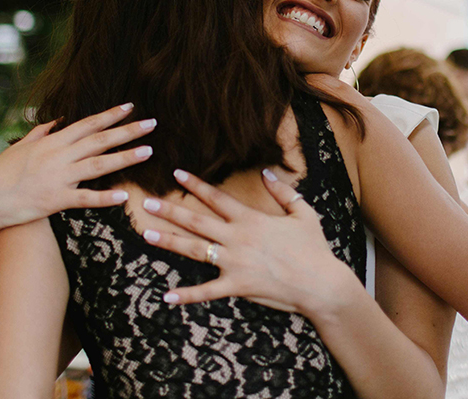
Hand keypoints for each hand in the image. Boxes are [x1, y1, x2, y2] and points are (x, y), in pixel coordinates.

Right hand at [0, 104, 156, 255]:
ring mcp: (58, 178)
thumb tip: (56, 120)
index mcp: (51, 142)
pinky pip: (84, 199)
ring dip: (125, 157)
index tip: (131, 107)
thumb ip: (41, 133)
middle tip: (152, 124)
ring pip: (98, 165)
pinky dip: (104, 198)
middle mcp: (58, 156)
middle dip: (127, 131)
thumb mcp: (21, 148)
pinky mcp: (55, 201)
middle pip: (99, 140)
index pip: (87, 124)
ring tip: (148, 151)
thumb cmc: (1, 173)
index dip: (110, 116)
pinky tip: (124, 196)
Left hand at [141, 168, 355, 317]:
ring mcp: (234, 263)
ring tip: (147, 235)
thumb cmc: (314, 248)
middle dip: (170, 211)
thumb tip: (266, 172)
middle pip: (197, 222)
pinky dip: (186, 295)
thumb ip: (282, 191)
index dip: (196, 185)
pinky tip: (167, 296)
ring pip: (195, 250)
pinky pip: (207, 291)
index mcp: (251, 219)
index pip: (216, 198)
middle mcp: (237, 238)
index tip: (177, 174)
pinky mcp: (237, 286)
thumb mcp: (303, 212)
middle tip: (147, 203)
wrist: (320, 282)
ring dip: (169, 242)